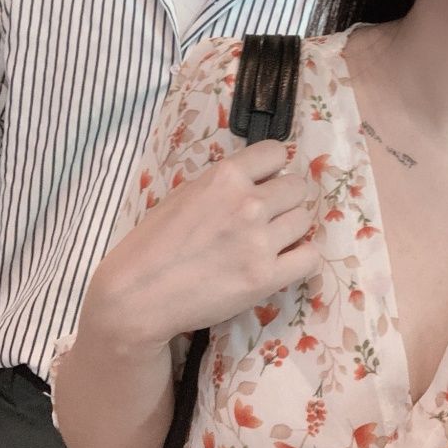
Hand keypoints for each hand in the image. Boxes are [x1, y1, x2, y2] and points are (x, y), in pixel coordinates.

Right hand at [82, 140, 318, 348]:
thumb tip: (260, 179)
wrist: (138, 295)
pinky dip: (301, 258)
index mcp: (225, 176)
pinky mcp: (266, 278)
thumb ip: (223, 184)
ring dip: (291, 228)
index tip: (265, 182)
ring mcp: (259, 241)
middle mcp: (248, 203)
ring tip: (270, 241)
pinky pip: (310, 257)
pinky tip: (283, 262)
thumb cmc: (153, 242)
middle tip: (267, 217)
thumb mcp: (186, 193)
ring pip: (304, 220)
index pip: (277, 152)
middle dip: (284, 199)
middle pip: (297, 187)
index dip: (273, 168)